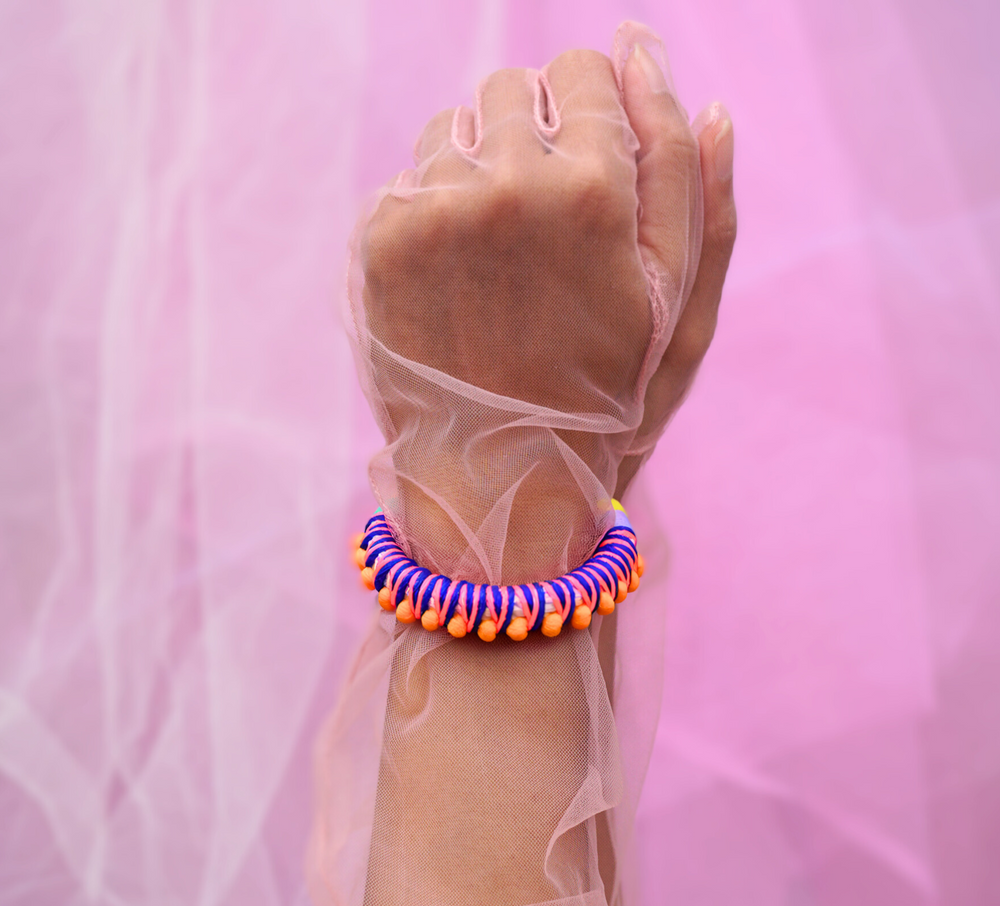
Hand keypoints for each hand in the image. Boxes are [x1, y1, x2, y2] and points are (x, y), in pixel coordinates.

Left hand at [349, 22, 735, 581]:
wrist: (501, 469)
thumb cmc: (602, 388)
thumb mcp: (676, 298)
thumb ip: (683, 174)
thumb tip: (652, 55)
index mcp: (592, 192)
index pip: (583, 71)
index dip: (592, 110)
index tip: (590, 161)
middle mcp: (506, 187)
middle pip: (512, 88)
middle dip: (534, 135)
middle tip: (545, 217)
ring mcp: (434, 212)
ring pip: (454, 126)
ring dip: (479, 165)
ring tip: (501, 250)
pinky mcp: (382, 239)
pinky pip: (410, 175)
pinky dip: (435, 204)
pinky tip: (458, 271)